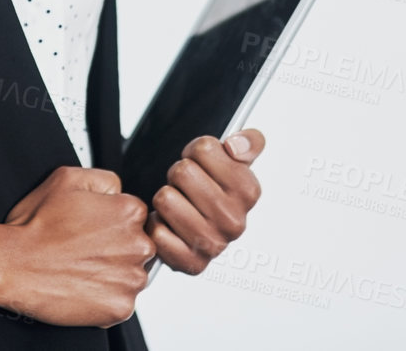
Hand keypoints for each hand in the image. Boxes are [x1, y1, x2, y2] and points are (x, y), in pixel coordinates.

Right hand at [0, 166, 156, 326]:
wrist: (15, 266)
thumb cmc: (36, 226)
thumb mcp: (68, 178)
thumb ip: (106, 179)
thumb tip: (120, 191)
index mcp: (130, 212)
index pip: (135, 216)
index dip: (111, 221)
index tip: (92, 228)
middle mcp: (139, 245)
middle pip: (139, 245)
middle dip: (116, 247)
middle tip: (84, 249)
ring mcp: (131, 279)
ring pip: (132, 275)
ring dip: (113, 273)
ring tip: (81, 267)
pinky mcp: (121, 307)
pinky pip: (122, 302)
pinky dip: (105, 297)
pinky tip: (82, 286)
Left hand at [145, 129, 263, 274]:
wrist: (200, 231)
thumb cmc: (216, 193)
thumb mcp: (235, 161)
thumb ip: (248, 142)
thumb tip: (235, 146)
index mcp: (248, 192)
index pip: (204, 148)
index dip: (195, 152)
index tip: (202, 165)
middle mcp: (234, 222)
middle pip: (182, 172)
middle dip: (178, 174)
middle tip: (186, 187)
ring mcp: (213, 244)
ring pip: (165, 198)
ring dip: (166, 198)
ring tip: (179, 205)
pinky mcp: (190, 263)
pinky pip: (157, 231)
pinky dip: (157, 224)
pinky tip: (170, 226)